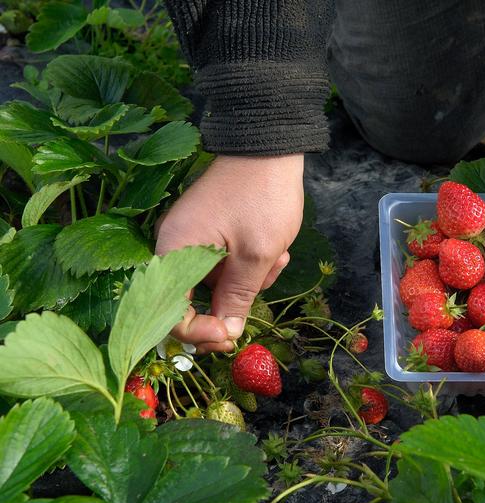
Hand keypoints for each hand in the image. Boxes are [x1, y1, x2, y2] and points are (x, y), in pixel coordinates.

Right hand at [155, 154, 303, 352]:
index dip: (199, 333)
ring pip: (218, 284)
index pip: (170, 313)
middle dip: (235, 301)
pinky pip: (226, 264)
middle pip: (195, 301)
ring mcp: (193, 239)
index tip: (230, 337)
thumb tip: (226, 334)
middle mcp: (174, 247)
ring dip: (251, 280)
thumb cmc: (262, 198)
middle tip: (263, 286)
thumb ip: (237, 298)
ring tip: (278, 257)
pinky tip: (277, 250)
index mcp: (173, 252)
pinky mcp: (211, 233)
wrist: (271, 147)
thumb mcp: (255, 255)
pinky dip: (251, 264)